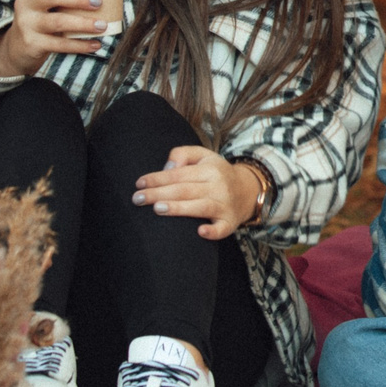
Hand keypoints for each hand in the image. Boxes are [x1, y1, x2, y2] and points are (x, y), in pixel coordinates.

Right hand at [0, 0, 112, 77]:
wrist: (17, 49)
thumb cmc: (43, 18)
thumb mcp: (45, 4)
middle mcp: (26, 5)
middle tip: (99, 1)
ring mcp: (28, 25)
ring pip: (57, 22)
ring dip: (83, 23)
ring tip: (102, 25)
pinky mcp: (33, 44)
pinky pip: (59, 45)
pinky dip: (80, 45)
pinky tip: (96, 44)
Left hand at [132, 145, 262, 239]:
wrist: (248, 191)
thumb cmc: (217, 174)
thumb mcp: (203, 156)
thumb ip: (183, 154)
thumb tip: (167, 168)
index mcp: (210, 169)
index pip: (178, 174)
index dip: (157, 178)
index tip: (139, 184)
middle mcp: (218, 186)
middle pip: (184, 190)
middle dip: (159, 194)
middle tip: (137, 199)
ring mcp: (224, 206)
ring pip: (199, 207)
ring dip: (179, 208)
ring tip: (158, 209)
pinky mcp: (229, 223)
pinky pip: (222, 229)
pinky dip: (212, 231)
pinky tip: (200, 232)